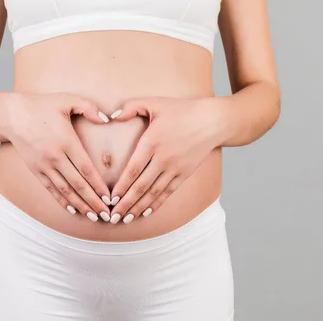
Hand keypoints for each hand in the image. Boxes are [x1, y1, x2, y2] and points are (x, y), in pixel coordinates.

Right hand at [2, 92, 111, 221]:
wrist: (12, 115)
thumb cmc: (42, 105)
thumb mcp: (67, 99)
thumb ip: (89, 107)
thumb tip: (106, 118)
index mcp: (66, 141)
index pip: (86, 169)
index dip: (98, 186)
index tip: (110, 198)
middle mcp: (55, 157)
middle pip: (78, 185)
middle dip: (93, 202)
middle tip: (107, 215)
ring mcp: (44, 165)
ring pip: (65, 190)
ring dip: (80, 205)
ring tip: (93, 216)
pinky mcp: (35, 170)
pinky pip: (51, 189)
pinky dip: (61, 200)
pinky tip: (72, 209)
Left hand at [108, 97, 226, 223]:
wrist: (212, 121)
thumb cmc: (182, 110)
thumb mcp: (155, 103)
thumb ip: (131, 107)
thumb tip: (112, 116)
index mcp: (152, 142)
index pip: (133, 169)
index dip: (121, 186)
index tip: (110, 199)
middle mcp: (163, 158)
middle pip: (141, 186)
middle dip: (125, 204)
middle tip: (112, 217)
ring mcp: (175, 168)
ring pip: (153, 193)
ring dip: (138, 208)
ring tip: (126, 219)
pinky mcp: (184, 173)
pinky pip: (168, 192)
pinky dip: (156, 204)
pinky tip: (146, 212)